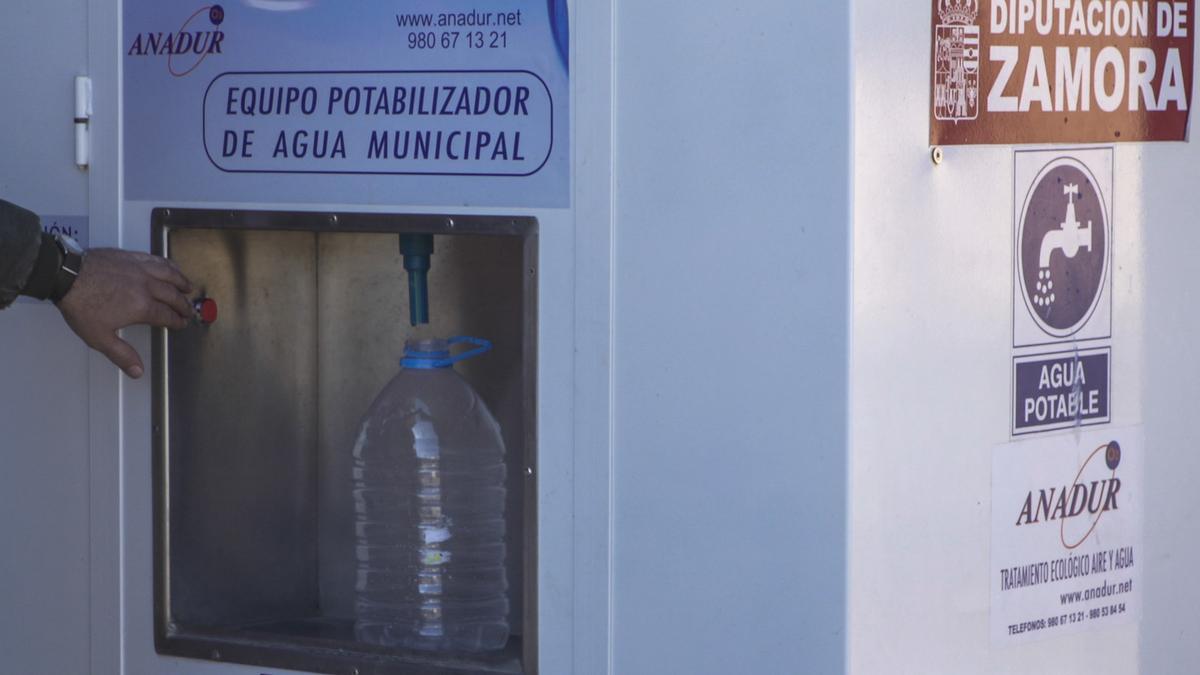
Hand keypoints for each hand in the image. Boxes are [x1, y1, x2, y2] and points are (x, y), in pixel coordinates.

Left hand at [56, 248, 193, 378]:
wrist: (66, 275)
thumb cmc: (81, 304)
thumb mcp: (99, 337)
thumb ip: (121, 354)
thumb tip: (137, 371)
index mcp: (142, 307)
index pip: (167, 315)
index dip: (176, 321)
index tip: (181, 323)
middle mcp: (146, 286)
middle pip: (173, 296)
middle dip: (183, 304)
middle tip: (188, 310)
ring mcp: (140, 269)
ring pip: (169, 274)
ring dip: (181, 282)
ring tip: (188, 287)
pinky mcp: (131, 257)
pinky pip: (156, 260)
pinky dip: (167, 264)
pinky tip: (169, 266)